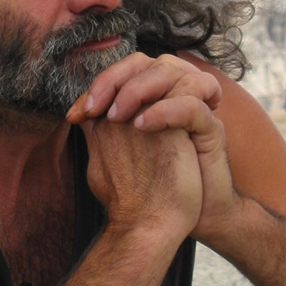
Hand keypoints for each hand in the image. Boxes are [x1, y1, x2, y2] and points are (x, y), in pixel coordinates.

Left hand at [67, 53, 237, 242]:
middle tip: (94, 110)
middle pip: (146, 62)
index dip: (100, 84)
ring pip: (170, 71)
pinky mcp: (211, 128)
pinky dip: (164, 111)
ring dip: (138, 89)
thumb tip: (74, 115)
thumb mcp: (117, 155)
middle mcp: (173, 95)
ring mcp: (194, 107)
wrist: (175, 224)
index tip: (77, 114)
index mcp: (152, 97)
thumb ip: (100, 131)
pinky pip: (191, 105)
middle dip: (115, 79)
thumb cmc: (144, 187)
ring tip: (116, 118)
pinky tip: (142, 126)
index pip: (126, 70)